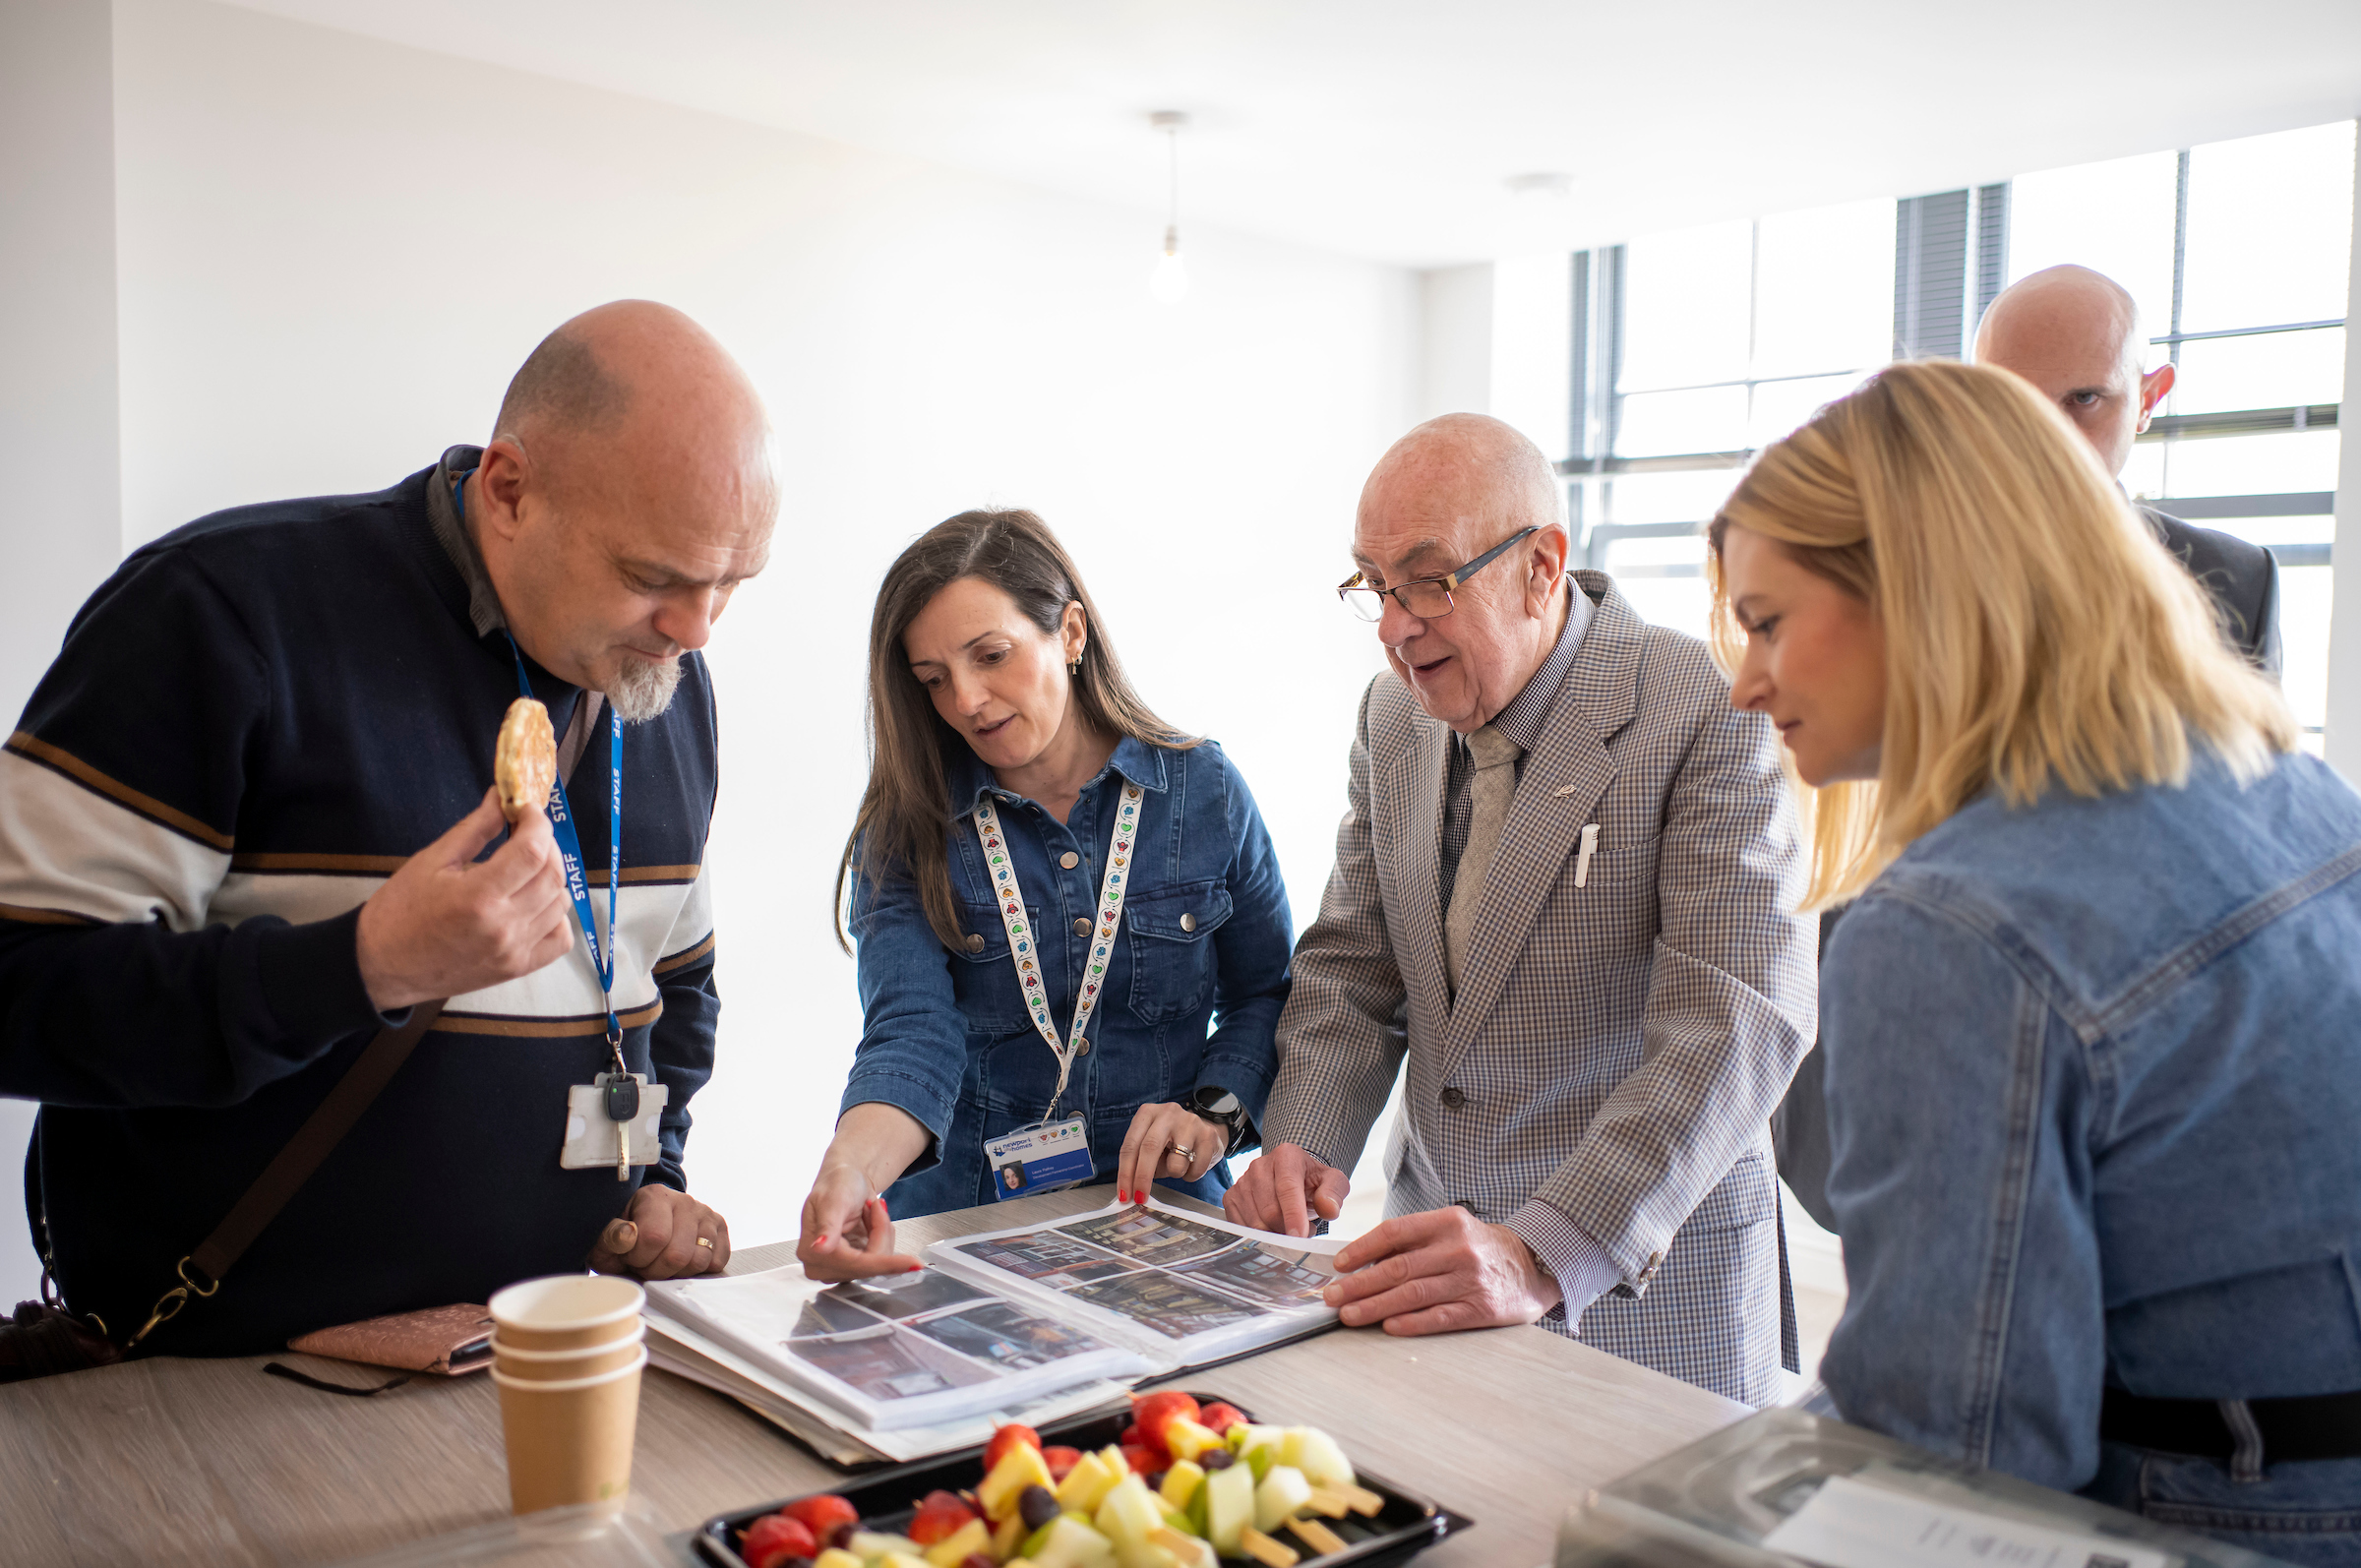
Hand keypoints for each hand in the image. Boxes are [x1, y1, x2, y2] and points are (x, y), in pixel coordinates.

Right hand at [355, 786, 574, 1010]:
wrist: (382, 966)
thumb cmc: (400, 910)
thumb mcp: (431, 861)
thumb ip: (474, 828)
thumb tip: (503, 796)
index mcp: (478, 896)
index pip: (533, 851)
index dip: (538, 823)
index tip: (527, 810)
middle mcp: (503, 926)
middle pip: (553, 874)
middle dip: (547, 844)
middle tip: (527, 833)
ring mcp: (514, 951)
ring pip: (561, 904)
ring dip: (552, 877)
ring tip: (527, 867)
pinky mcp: (518, 969)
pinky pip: (561, 939)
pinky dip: (557, 916)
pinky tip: (535, 903)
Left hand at [589, 1184, 730, 1278]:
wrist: (646, 1230)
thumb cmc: (627, 1239)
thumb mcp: (608, 1239)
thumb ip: (612, 1237)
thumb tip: (627, 1235)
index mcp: (656, 1196)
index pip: (654, 1238)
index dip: (638, 1257)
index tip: (629, 1256)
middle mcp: (686, 1201)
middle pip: (678, 1255)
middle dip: (657, 1270)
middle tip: (645, 1264)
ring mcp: (706, 1214)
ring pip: (699, 1260)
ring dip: (678, 1272)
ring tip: (663, 1262)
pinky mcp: (720, 1228)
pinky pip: (717, 1261)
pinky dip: (699, 1270)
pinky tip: (682, 1262)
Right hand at [798, 1166, 919, 1280]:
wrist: (847, 1180)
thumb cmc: (837, 1183)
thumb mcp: (833, 1199)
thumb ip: (827, 1226)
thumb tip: (819, 1249)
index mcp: (811, 1252)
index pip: (855, 1265)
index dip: (884, 1264)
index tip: (912, 1263)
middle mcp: (822, 1265)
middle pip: (870, 1265)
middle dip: (880, 1232)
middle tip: (875, 1206)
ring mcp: (838, 1268)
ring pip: (878, 1262)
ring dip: (881, 1232)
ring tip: (870, 1209)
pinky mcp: (854, 1266)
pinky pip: (881, 1259)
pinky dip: (882, 1236)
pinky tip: (870, 1221)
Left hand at [1116, 1103, 1231, 1202]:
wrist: (1204, 1132)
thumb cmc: (1172, 1142)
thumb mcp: (1152, 1146)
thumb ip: (1141, 1162)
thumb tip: (1131, 1191)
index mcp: (1147, 1113)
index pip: (1131, 1145)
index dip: (1125, 1173)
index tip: (1124, 1195)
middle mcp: (1167, 1113)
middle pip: (1149, 1148)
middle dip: (1142, 1178)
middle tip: (1140, 1198)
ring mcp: (1190, 1122)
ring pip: (1175, 1163)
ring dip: (1174, 1174)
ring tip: (1178, 1166)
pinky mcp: (1208, 1134)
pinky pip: (1196, 1168)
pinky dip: (1191, 1175)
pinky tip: (1192, 1164)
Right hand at [1223, 1142, 1349, 1236]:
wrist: (1294, 1180)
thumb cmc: (1313, 1183)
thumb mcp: (1332, 1182)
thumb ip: (1334, 1193)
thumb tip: (1328, 1208)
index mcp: (1285, 1156)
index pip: (1287, 1188)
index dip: (1293, 1215)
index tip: (1299, 1236)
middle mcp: (1259, 1165)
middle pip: (1269, 1210)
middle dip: (1286, 1229)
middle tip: (1301, 1233)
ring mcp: (1242, 1181)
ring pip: (1254, 1221)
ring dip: (1273, 1233)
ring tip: (1288, 1226)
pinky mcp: (1231, 1197)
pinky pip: (1239, 1225)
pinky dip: (1256, 1235)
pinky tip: (1270, 1228)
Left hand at [1324, 1207, 1560, 1333]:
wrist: (1534, 1265)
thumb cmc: (1480, 1248)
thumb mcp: (1451, 1229)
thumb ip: (1414, 1241)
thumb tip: (1364, 1260)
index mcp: (1446, 1222)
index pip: (1395, 1232)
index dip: (1362, 1249)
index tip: (1339, 1265)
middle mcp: (1458, 1248)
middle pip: (1398, 1267)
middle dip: (1359, 1284)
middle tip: (1333, 1297)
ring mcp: (1470, 1279)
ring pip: (1413, 1294)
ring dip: (1375, 1306)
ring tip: (1349, 1315)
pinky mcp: (1482, 1309)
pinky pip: (1439, 1317)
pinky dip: (1411, 1323)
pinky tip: (1388, 1327)